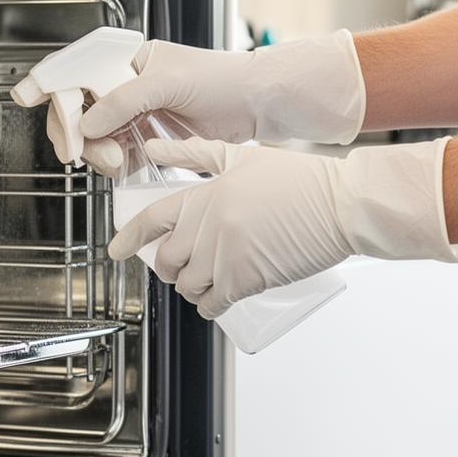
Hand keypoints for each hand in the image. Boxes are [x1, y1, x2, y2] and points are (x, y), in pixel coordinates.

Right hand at [42, 30, 368, 172]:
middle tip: (78, 152)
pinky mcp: (146, 141)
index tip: (26, 96)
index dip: (48, 83)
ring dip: (98, 154)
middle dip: (75, 133)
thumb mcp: (169, 82)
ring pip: (94, 139)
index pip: (76, 69)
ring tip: (122, 161)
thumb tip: (87, 122)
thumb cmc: (223, 80)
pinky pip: (116, 156)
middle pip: (77, 110)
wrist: (257, 105)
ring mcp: (133, 116)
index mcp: (125, 60)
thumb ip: (124, 100)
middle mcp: (124, 86)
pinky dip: (116, 164)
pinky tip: (129, 165)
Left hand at [109, 137, 457, 318]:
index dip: (129, 238)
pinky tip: (217, 301)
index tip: (116, 250)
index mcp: (204, 194)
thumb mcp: (242, 156)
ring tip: (206, 281)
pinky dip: (209, 306)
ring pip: (187, 285)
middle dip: (170, 267)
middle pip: (166, 260)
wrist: (340, 205)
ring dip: (191, 288)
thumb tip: (153, 149)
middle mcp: (207, 227)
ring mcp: (224, 257)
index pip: (151, 220)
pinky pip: (211, 304)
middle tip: (181, 267)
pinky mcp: (245, 280)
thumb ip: (194, 153)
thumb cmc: (300, 179)